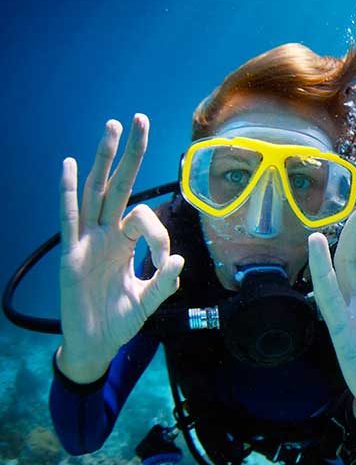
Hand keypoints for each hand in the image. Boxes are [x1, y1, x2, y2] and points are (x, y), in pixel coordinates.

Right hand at [58, 115, 183, 382]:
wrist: (95, 345)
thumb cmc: (120, 321)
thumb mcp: (148, 302)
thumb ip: (163, 282)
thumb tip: (178, 259)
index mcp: (126, 243)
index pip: (144, 218)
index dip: (158, 233)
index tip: (164, 260)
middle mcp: (106, 235)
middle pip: (118, 186)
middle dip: (131, 154)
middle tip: (140, 119)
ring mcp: (87, 242)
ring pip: (94, 192)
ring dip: (103, 161)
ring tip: (111, 128)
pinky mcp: (70, 255)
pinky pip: (69, 218)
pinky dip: (69, 192)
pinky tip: (69, 165)